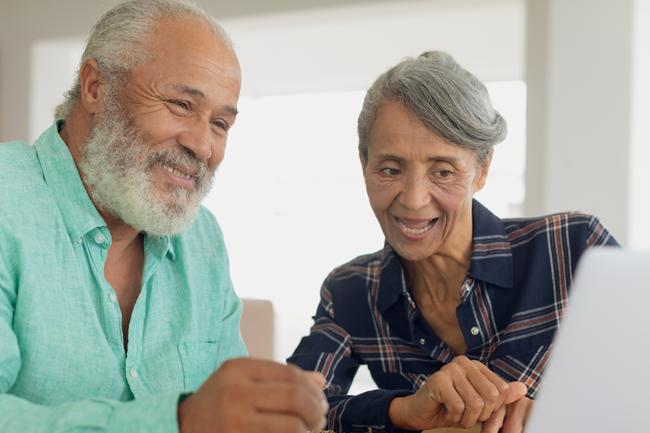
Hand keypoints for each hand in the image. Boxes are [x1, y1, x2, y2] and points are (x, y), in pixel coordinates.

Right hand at [177, 358, 327, 432]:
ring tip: (309, 429)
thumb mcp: (244, 380)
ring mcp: (234, 422)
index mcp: (237, 369)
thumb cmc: (220, 402)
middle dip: (316, 409)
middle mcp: (234, 393)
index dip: (312, 389)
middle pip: (294, 398)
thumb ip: (281, 378)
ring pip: (291, 426)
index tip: (320, 399)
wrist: (181, 428)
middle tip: (320, 417)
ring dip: (308, 429)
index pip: (290, 374)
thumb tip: (321, 381)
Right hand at [388, 356, 526, 431]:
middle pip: (491, 396)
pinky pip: (458, 406)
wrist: (420, 412)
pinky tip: (447, 413)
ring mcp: (450, 369)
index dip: (493, 409)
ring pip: (475, 403)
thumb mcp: (479, 404)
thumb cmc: (450, 408)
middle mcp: (464, 363)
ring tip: (457, 415)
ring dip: (467, 419)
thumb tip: (524, 388)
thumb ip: (501, 396)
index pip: (501, 389)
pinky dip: (455, 417)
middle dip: (481, 415)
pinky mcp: (438, 380)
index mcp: (476, 366)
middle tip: (467, 416)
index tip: (479, 412)